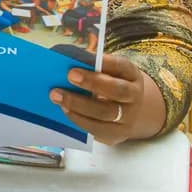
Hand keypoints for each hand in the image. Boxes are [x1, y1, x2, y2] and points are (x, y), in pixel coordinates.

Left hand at [49, 53, 165, 144]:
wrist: (131, 110)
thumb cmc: (110, 83)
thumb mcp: (109, 70)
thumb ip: (91, 64)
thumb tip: (65, 58)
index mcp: (131, 74)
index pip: (122, 66)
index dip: (104, 62)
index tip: (87, 57)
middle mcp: (134, 96)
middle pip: (117, 90)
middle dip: (92, 83)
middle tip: (69, 75)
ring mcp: (128, 117)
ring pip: (105, 113)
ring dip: (78, 104)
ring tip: (57, 96)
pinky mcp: (117, 134)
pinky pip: (98, 129)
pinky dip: (79, 119)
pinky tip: (65, 110)